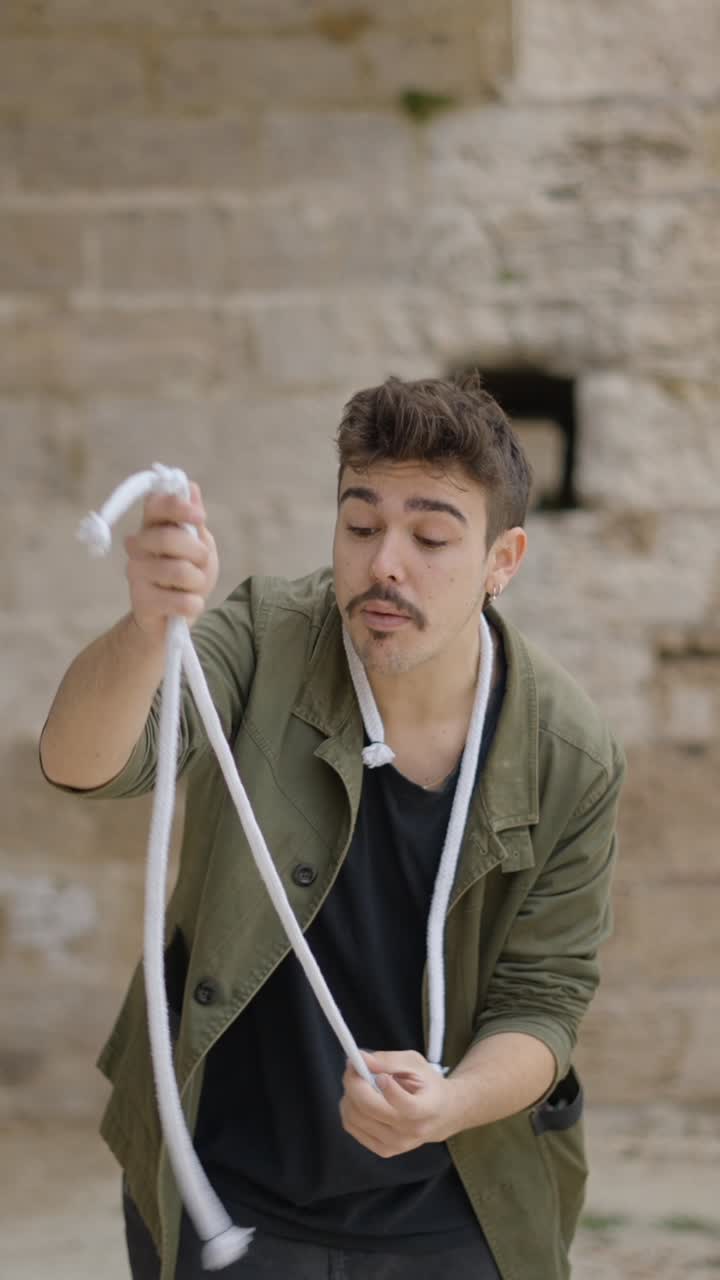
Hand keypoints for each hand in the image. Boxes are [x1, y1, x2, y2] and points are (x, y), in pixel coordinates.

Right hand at [124, 482, 218, 638]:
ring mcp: (135, 573)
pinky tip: (188, 605)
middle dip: (197, 552)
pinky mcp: (141, 601)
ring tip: (192, 588)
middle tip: (201, 562)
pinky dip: (194, 604)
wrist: (172, 620)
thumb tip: (191, 487)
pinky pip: (181, 601)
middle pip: (168, 537)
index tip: (201, 517)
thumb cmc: (187, 578)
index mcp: (151, 527)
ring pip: (179, 570)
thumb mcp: (199, 546)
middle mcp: (137, 546)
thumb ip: (194, 521)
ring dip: (198, 582)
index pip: (155, 504)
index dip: (178, 507)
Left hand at [340, 1050, 460, 1157]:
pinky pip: (351, 1126)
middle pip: (369, 1109)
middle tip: (354, 1066)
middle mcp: (410, 1131)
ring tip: (360, 1083)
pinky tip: (360, 1099)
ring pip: (354, 1117)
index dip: (390, 1091)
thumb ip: (389, 1060)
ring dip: (349, 1094)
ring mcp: (395, 1145)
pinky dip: (349, 1108)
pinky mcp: (383, 1150)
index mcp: (426, 1109)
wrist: (442, 1116)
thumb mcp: (415, 1064)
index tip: (381, 1076)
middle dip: (354, 1082)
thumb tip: (361, 1058)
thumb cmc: (428, 1085)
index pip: (407, 1106)